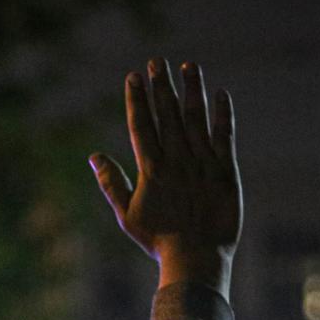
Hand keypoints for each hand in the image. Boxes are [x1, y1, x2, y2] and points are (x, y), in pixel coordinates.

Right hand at [89, 59, 241, 296]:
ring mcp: (202, 163)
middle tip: (157, 61)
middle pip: (167, 114)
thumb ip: (112, 183)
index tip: (134, 76)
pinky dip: (222, 114)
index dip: (137, 99)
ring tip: (188, 65)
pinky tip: (220, 94)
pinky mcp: (225, 171)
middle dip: (161, 86)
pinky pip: (224, 136)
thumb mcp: (127, 214)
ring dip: (191, 90)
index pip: (142, 125)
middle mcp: (176, 160)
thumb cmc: (158, 240)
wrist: (196, 258)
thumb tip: (94, 156)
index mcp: (151, 169)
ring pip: (195, 119)